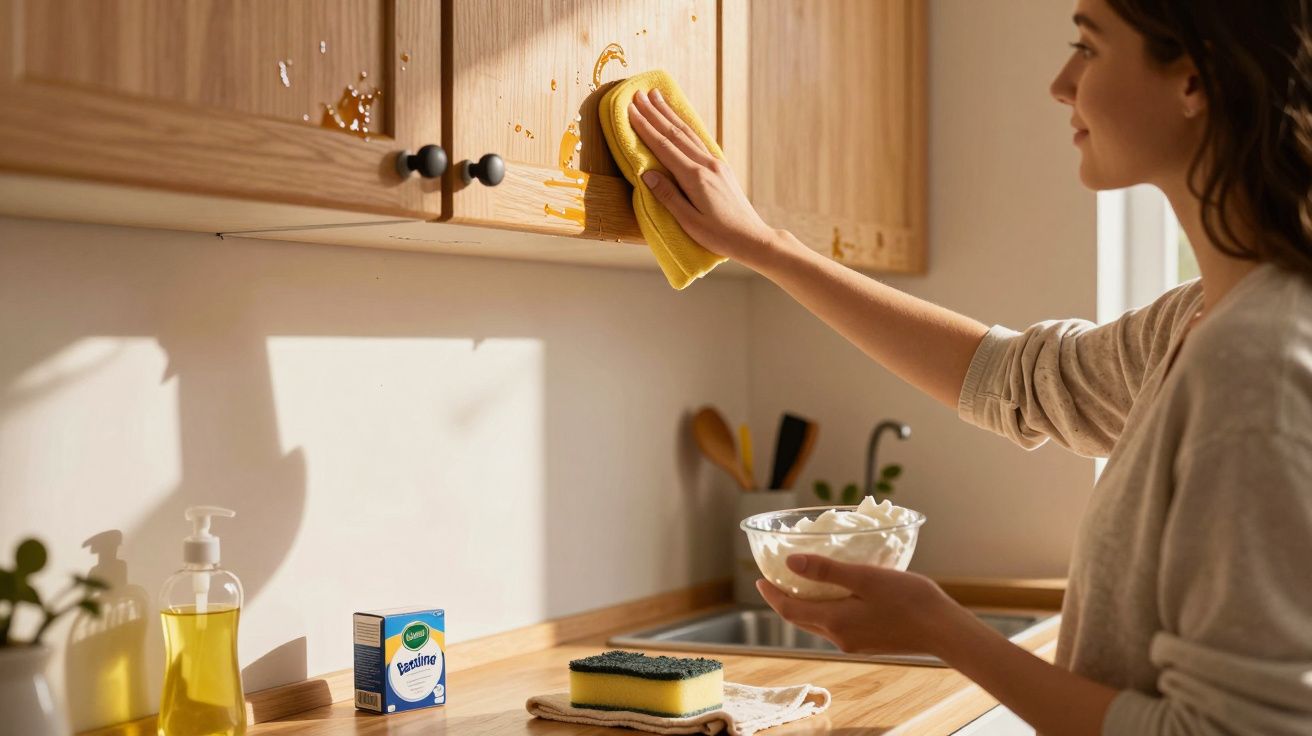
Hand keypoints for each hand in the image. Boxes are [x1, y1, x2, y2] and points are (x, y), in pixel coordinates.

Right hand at [626, 88, 778, 264]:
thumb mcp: (689, 221)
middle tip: (638, 94)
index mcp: (695, 178)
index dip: (646, 127)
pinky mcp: (720, 167)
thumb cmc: (719, 236)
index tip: (631, 110)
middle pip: (675, 133)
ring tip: (656, 97)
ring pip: (688, 133)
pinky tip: (679, 120)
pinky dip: (684, 126)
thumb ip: (668, 196)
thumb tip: (647, 173)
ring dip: (669, 114)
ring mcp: (715, 163)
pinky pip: (698, 140)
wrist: (751, 237)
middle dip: (654, 112)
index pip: (664, 147)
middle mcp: (706, 164)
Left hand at [755, 554, 963, 655]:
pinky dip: (827, 610)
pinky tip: (836, 596)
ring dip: (806, 605)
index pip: (789, 610)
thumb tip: (790, 562)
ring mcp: (855, 643)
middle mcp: (840, 637)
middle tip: (775, 580)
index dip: (771, 594)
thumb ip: (827, 571)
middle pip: (801, 619)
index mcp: (835, 622)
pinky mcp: (869, 643)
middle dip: (785, 600)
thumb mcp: (865, 578)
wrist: (944, 630)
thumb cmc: (909, 599)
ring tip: (802, 583)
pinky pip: (837, 625)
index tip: (759, 579)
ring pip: (819, 623)